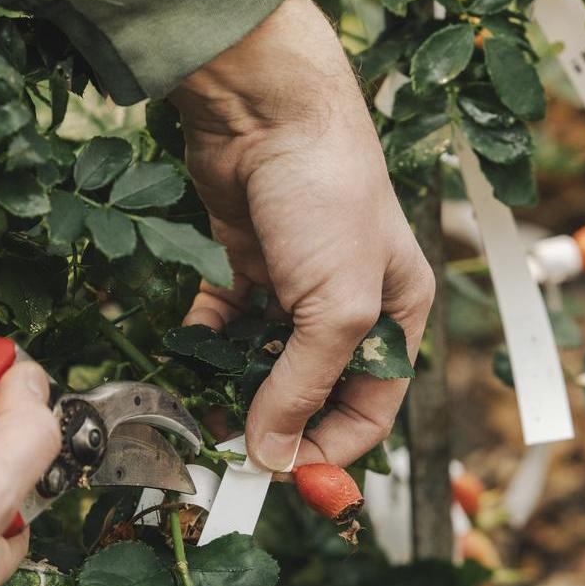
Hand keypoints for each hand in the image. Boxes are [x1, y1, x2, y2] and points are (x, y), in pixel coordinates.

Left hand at [170, 0, 434, 472]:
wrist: (265, 111)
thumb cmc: (327, 196)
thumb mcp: (336, 304)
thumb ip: (303, 384)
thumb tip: (271, 453)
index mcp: (396, 315)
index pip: (370, 408)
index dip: (330, 449)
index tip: (281, 474)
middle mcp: (347, 306)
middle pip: (313, 390)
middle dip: (275, 422)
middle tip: (232, 446)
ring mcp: (293, 287)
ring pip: (263, 362)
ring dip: (234, 387)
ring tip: (202, 407)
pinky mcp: (247, 268)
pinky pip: (225, 325)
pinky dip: (206, 343)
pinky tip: (189, 351)